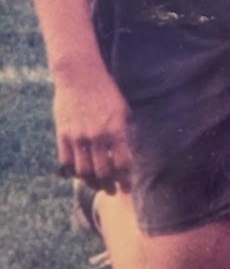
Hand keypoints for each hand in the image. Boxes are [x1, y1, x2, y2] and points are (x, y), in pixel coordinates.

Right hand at [52, 62, 132, 192]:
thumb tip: (127, 152)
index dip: (126, 178)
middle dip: (110, 185)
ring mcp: (78, 137)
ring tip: (98, 186)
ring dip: (92, 183)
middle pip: (103, 172)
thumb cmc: (106, 92)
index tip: (128, 186)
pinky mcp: (63, 135)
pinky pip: (67, 162)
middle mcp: (98, 136)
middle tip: (114, 191)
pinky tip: (80, 175)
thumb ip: (124, 132)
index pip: (123, 163)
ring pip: (84, 171)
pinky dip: (73, 172)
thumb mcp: (122, 110)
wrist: (80, 77)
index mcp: (117, 129)